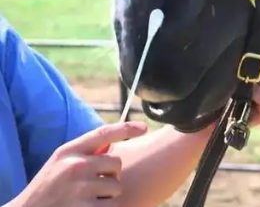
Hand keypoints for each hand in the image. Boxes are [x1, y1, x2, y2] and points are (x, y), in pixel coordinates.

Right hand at [12, 121, 146, 206]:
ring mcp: (80, 188)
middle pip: (117, 163)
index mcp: (69, 151)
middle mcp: (75, 166)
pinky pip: (112, 205)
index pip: (103, 133)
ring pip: (117, 186)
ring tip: (89, 197)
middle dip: (112, 174)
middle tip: (96, 182)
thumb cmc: (49, 187)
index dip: (126, 128)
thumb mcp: (60, 162)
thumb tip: (114, 144)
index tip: (143, 127)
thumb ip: (84, 152)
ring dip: (108, 194)